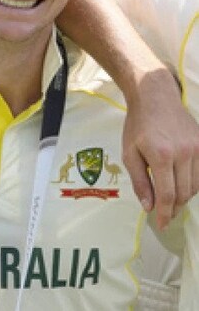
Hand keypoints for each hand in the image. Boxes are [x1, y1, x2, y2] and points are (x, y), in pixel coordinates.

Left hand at [122, 69, 198, 229]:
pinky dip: (192, 185)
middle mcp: (184, 153)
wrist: (156, 97)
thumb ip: (139, 181)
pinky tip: (180, 186)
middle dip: (173, 208)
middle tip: (164, 215)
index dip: (164, 213)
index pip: (167, 194)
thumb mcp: (129, 153)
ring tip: (170, 202)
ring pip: (195, 186)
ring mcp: (198, 149)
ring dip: (183, 198)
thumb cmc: (138, 125)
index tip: (161, 224)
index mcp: (161, 155)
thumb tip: (148, 206)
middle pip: (184, 193)